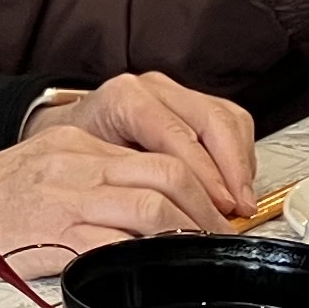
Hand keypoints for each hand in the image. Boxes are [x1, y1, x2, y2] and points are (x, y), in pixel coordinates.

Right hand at [0, 124, 231, 272]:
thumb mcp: (51, 162)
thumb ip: (99, 170)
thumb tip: (154, 194)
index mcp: (80, 144)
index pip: (160, 151)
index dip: (201, 181)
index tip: (215, 205)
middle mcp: (79, 165)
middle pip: (168, 174)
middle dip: (205, 207)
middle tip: (219, 232)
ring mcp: (69, 201)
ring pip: (150, 207)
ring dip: (185, 233)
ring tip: (197, 252)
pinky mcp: (57, 239)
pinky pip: (114, 246)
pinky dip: (145, 258)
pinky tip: (157, 269)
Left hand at [23, 74, 255, 215]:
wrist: (66, 135)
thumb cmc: (75, 156)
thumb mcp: (88, 172)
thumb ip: (123, 188)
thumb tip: (161, 218)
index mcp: (124, 99)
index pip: (176, 134)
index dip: (204, 173)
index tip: (219, 206)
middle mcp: (152, 89)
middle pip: (210, 120)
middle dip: (231, 169)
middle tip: (238, 208)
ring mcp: (175, 92)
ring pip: (226, 118)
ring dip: (240, 163)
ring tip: (241, 202)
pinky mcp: (192, 102)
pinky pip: (230, 120)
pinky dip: (240, 154)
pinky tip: (236, 184)